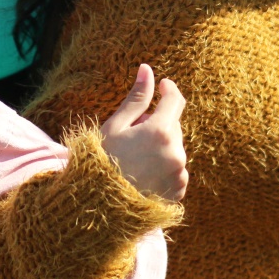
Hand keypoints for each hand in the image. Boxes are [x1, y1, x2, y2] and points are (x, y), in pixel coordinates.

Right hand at [100, 64, 187, 201]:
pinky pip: (174, 171)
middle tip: (132, 134)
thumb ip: (136, 98)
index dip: (168, 89)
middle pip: (174, 126)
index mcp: (161, 132)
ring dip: (161, 147)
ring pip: (174, 149)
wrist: (99, 209)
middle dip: (158, 124)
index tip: (162, 85)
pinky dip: (163, 167)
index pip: (175, 100)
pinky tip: (141, 175)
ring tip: (134, 159)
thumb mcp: (115, 127)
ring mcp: (179, 175)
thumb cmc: (102, 163)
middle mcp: (176, 153)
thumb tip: (147, 69)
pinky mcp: (178, 192)